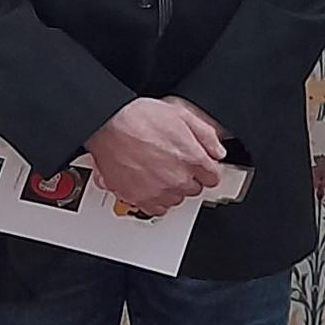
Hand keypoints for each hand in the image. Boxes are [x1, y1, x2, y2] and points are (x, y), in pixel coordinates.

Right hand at [85, 97, 225, 216]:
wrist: (107, 124)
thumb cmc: (138, 117)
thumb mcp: (180, 114)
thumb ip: (205, 135)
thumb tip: (217, 151)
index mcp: (191, 158)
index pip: (213, 177)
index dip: (206, 169)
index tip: (200, 167)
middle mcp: (177, 178)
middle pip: (194, 190)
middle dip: (188, 178)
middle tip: (174, 164)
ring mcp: (158, 191)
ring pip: (175, 200)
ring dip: (171, 189)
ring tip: (160, 173)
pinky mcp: (138, 198)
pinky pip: (155, 209)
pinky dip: (154, 200)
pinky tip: (149, 186)